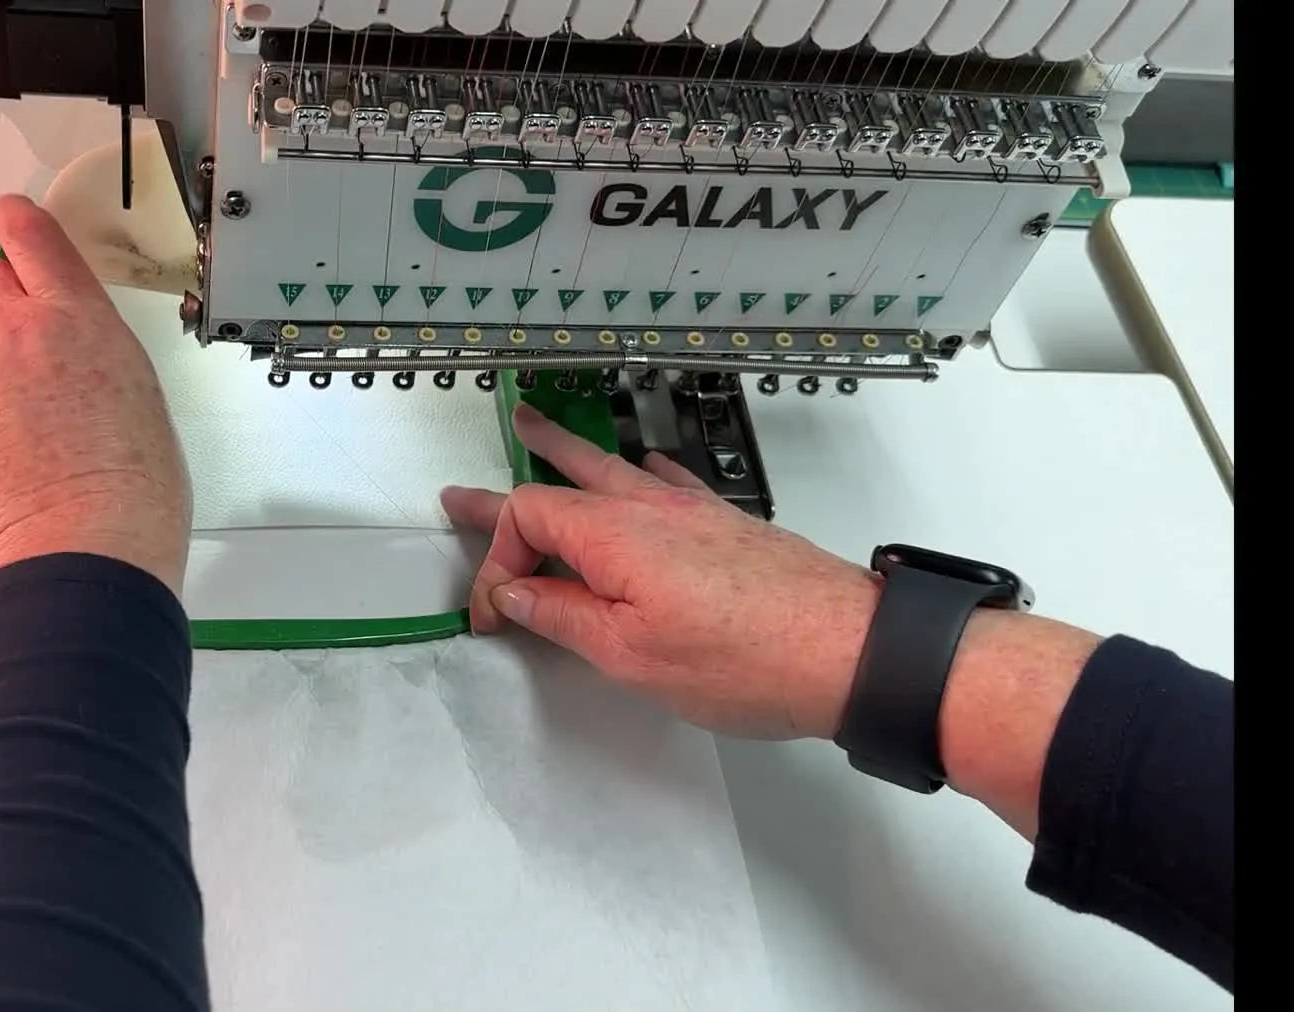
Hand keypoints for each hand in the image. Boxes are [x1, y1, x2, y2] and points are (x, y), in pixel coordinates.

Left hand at [0, 195, 189, 592]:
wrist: (79, 558)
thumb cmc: (130, 501)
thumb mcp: (140, 404)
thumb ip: (96, 363)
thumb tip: (75, 370)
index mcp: (81, 322)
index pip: (34, 241)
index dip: (15, 223)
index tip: (8, 219)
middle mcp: (17, 334)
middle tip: (8, 334)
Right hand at [441, 402, 879, 738]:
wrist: (851, 652)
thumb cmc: (745, 660)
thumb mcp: (631, 656)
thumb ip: (565, 618)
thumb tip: (515, 595)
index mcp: (615, 535)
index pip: (525, 521)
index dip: (494, 563)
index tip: (493, 616)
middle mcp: (651, 508)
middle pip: (562, 480)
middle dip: (507, 486)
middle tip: (463, 489)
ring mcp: (694, 511)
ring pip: (613, 471)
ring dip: (566, 457)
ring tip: (537, 431)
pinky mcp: (728, 526)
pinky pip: (669, 480)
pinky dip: (640, 471)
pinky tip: (642, 467)